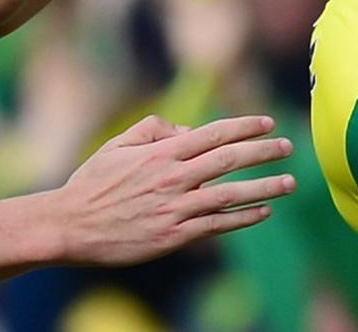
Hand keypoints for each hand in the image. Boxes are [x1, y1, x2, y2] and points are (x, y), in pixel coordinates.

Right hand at [47, 115, 295, 266]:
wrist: (66, 227)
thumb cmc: (92, 184)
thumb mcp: (118, 145)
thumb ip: (153, 129)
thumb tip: (187, 130)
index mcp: (161, 153)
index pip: (214, 134)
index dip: (245, 126)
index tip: (269, 123)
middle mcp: (173, 178)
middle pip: (230, 160)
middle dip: (264, 151)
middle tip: (289, 147)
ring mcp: (175, 208)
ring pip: (230, 194)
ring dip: (265, 187)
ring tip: (290, 183)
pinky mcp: (173, 236)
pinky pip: (217, 225)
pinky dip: (242, 217)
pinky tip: (263, 212)